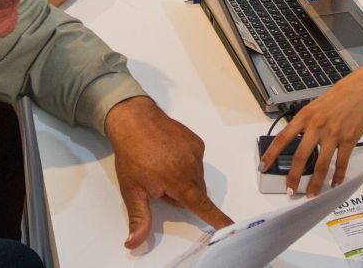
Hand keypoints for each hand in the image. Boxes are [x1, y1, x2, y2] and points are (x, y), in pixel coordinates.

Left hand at [106, 96, 232, 247]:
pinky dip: (185, 163)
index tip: (231, 226)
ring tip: (161, 166)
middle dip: (181, 195)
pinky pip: (196, 161)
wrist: (135, 119)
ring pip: (196, 177)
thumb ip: (139, 218)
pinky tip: (168, 155)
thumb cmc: (132, 155)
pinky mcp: (196, 141)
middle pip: (196, 193)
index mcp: (180, 181)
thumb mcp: (132, 190)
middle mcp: (193, 166)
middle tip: (158, 183)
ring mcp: (196, 151)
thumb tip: (134, 243)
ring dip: (183, 179)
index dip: (217, 218)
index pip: (203, 206)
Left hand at [260, 65, 362, 196]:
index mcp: (304, 117)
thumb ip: (305, 123)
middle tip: (291, 191)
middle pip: (301, 157)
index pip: (282, 138)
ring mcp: (333, 134)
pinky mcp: (349, 139)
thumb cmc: (338, 97)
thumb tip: (296, 141)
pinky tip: (335, 183)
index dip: (271, 154)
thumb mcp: (314, 106)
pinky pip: (341, 162)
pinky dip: (338, 176)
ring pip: (321, 164)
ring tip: (312, 194)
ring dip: (316, 183)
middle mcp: (316, 126)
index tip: (262, 166)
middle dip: (294, 177)